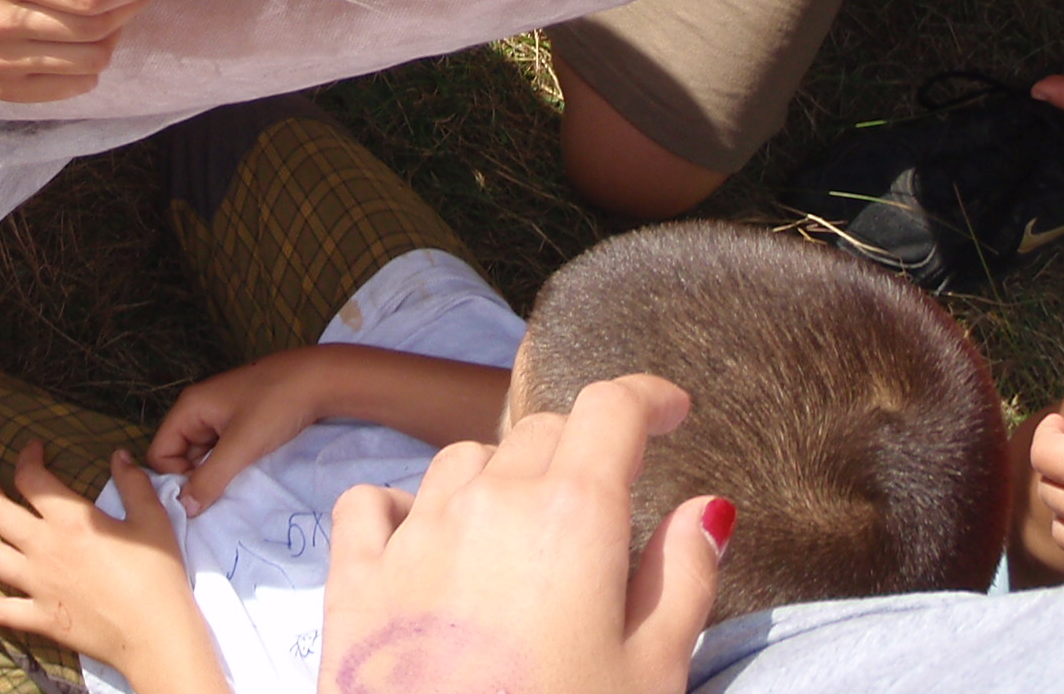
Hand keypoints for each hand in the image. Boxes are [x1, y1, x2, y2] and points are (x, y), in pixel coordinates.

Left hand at [0, 444, 226, 692]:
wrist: (154, 634)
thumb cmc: (157, 576)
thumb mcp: (152, 519)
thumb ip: (134, 482)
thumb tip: (118, 454)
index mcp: (72, 520)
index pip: (34, 479)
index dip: (27, 457)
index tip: (32, 449)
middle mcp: (45, 548)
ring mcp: (37, 585)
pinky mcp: (39, 617)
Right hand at [149, 349, 339, 515]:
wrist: (320, 379)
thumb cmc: (275, 406)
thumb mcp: (240, 446)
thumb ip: (209, 478)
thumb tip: (184, 508)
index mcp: (189, 408)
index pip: (160, 453)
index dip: (174, 478)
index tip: (200, 495)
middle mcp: (199, 409)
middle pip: (178, 454)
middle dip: (193, 478)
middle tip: (217, 497)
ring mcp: (221, 414)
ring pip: (201, 454)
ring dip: (212, 473)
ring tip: (232, 488)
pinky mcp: (240, 420)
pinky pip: (221, 449)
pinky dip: (227, 464)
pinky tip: (244, 474)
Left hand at [318, 376, 720, 693]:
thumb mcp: (653, 674)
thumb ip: (683, 579)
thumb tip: (707, 509)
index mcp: (572, 515)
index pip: (610, 410)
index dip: (647, 397)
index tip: (669, 410)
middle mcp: (489, 502)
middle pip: (541, 431)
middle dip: (580, 451)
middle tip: (604, 507)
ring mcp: (414, 535)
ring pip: (462, 460)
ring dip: (499, 479)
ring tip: (523, 540)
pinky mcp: (355, 579)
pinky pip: (373, 504)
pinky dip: (402, 508)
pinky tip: (425, 542)